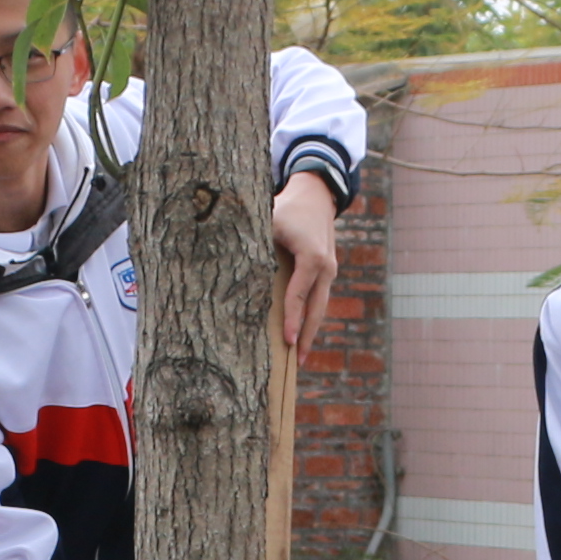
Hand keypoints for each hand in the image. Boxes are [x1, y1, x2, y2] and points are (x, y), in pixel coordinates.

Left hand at [272, 169, 342, 352]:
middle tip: (297, 363)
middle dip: (307, 336)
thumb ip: (255, 244)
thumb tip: (230, 266)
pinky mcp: (327, 272)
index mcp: (312, 257)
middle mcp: (326, 267)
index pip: (299, 295)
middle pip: (316, 309)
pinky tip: (301, 333)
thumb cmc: (288, 209)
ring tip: (298, 356)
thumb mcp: (269, 222)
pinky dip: (311, 317)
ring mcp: (330, 271)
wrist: (315, 196)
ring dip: (310, 331)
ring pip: (320, 307)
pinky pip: (319, 299)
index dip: (292, 320)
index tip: (287, 342)